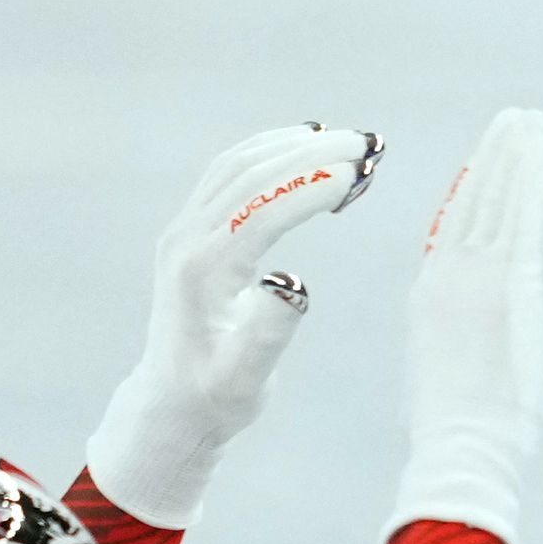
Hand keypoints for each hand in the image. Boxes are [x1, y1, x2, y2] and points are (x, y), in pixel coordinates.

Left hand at [84, 123, 381, 528]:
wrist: (172, 402)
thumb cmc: (214, 398)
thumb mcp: (244, 379)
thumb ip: (268, 332)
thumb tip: (294, 285)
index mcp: (201, 271)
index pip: (259, 210)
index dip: (310, 187)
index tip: (359, 173)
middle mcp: (187, 239)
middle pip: (250, 173)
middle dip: (312, 153)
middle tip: (369, 145)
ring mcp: (185, 229)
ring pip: (238, 164)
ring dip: (294, 146)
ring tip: (350, 141)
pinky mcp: (192, 229)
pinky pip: (229, 173)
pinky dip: (270, 151)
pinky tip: (305, 144)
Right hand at [390, 108, 542, 542]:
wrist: (462, 447)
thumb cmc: (458, 436)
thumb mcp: (447, 379)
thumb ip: (461, 349)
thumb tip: (475, 357)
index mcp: (429, 298)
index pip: (451, 230)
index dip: (470, 192)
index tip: (484, 165)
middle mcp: (446, 276)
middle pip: (473, 202)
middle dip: (493, 159)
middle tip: (510, 121)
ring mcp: (475, 275)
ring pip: (498, 198)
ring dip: (514, 155)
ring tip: (528, 121)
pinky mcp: (506, 281)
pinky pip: (523, 214)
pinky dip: (533, 178)